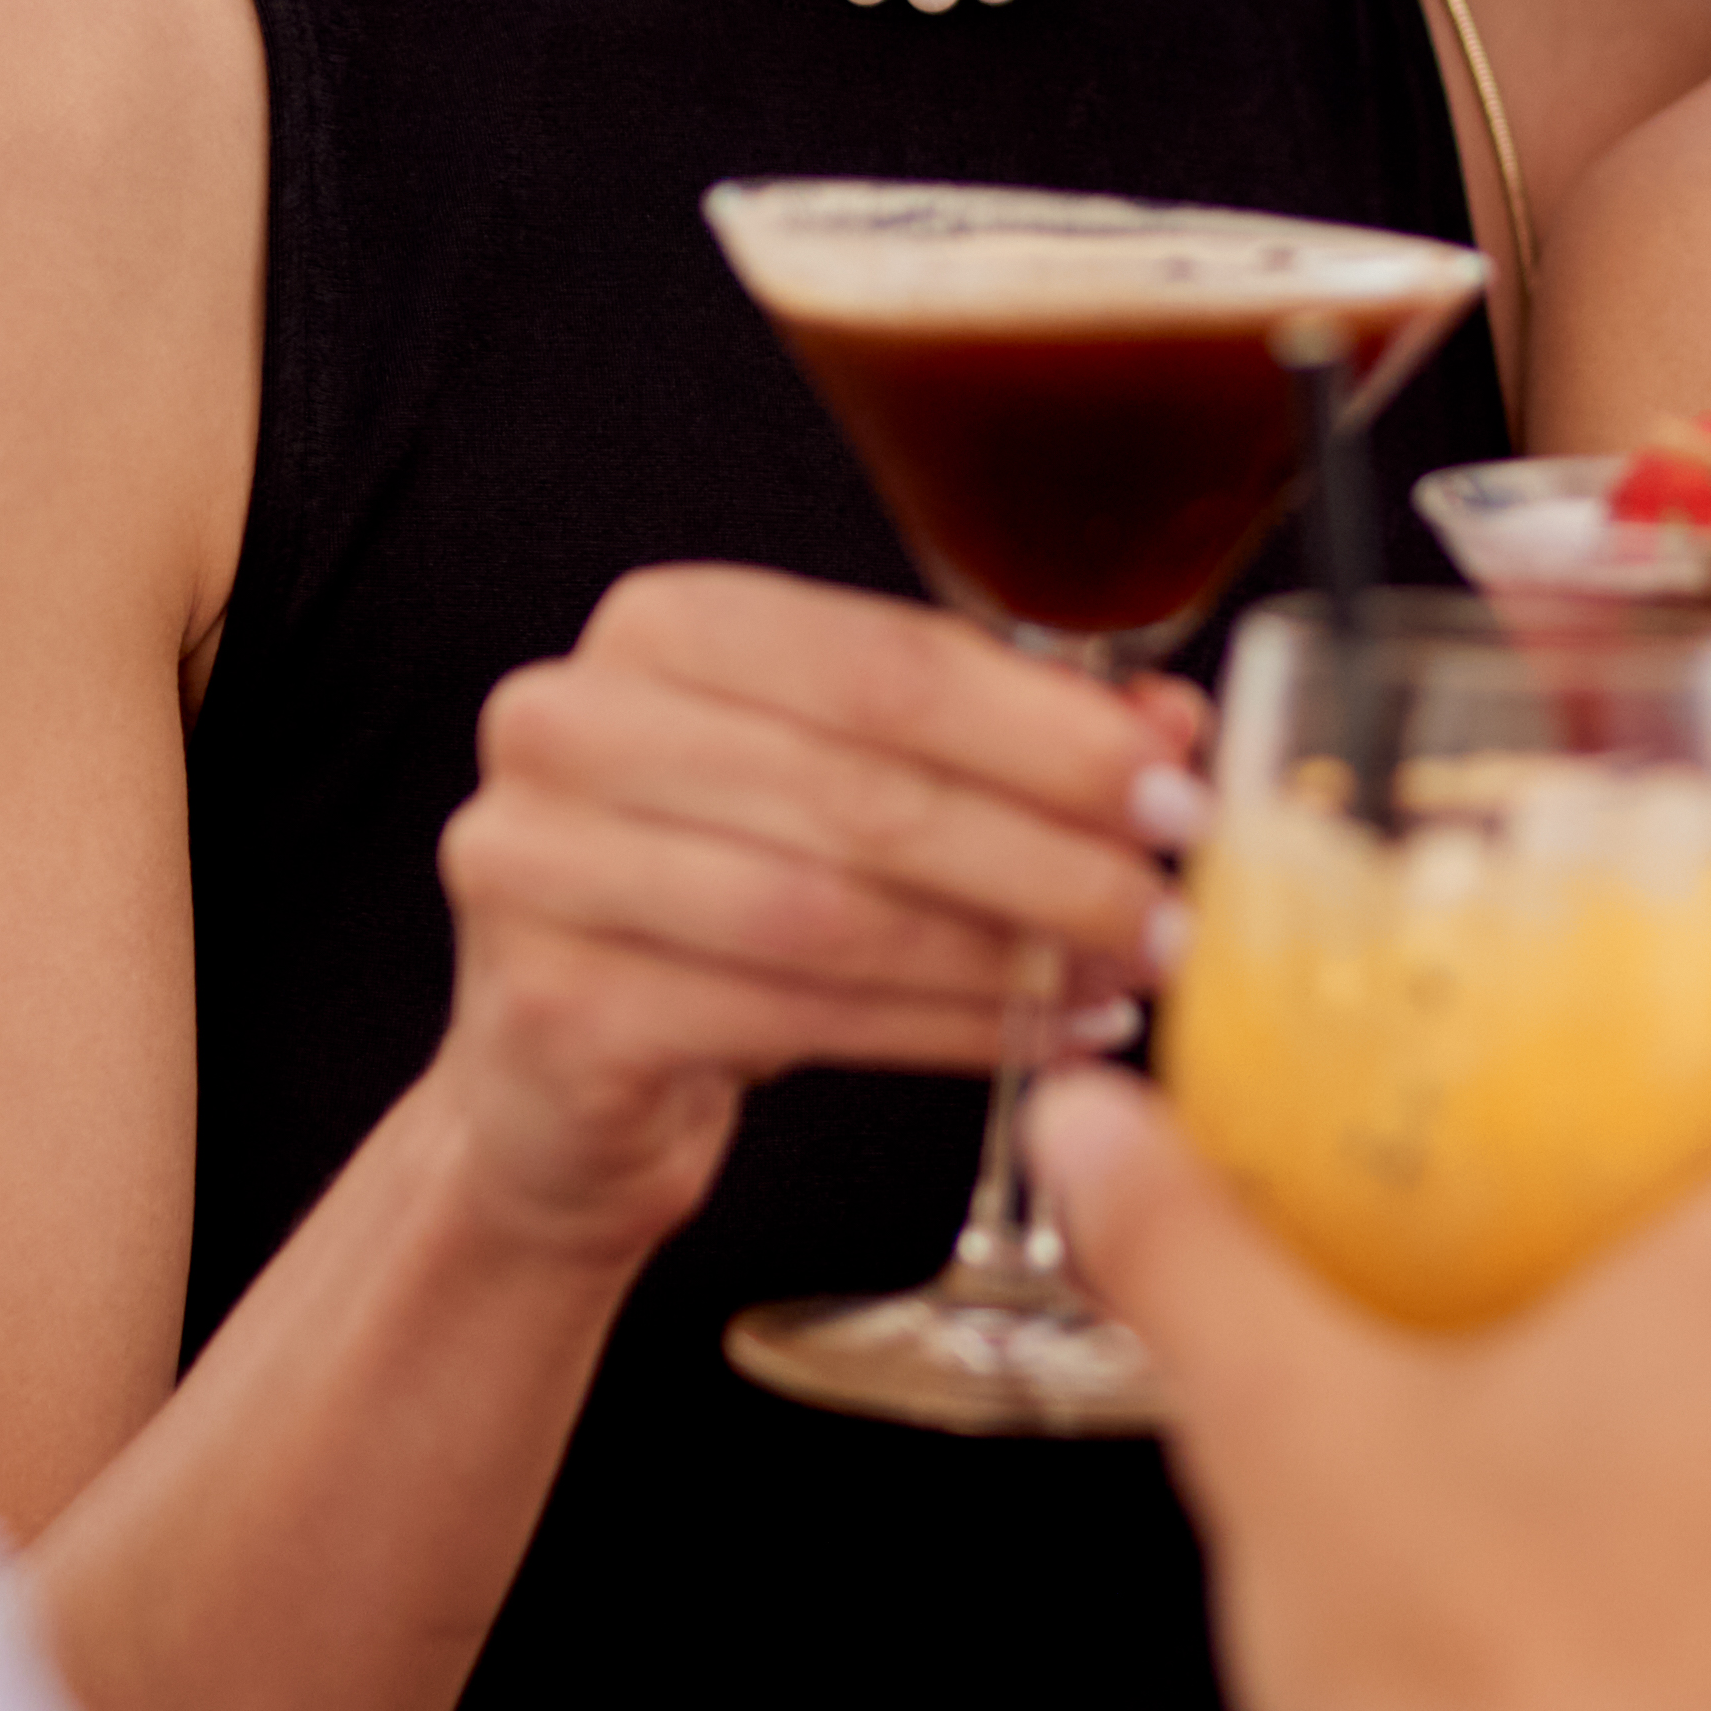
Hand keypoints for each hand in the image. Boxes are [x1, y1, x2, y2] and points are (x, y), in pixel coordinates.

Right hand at [425, 562, 1201, 1262]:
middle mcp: (573, 722)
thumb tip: (1168, 726)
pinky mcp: (555, 1008)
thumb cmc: (725, 906)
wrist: (568, 1085)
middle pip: (866, 789)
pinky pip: (796, 1017)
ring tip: (1122, 979)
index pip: (885, 662)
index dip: (1047, 732)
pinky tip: (1043, 1041)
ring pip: (834, 913)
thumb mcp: (858, 793)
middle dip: (1047, 854)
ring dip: (1008, 955)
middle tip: (1168, 907)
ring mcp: (539, 864)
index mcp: (661, 625)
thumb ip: (1001, 741)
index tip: (1171, 788)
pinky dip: (946, 1032)